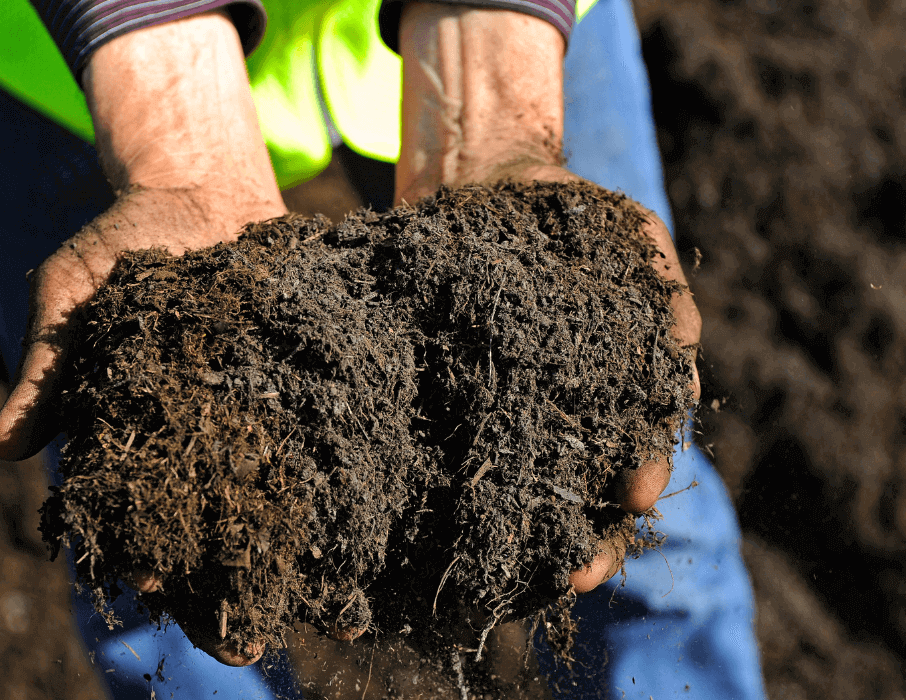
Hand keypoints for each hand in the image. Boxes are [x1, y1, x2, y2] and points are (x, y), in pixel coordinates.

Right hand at [0, 11, 284, 665]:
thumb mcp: (71, 293)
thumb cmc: (121, 238)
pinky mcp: (295, 369)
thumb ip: (47, 365)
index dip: (144, 540)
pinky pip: (314, 419)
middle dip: (225, 558)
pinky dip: (334, 456)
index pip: (133, 495)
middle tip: (250, 616)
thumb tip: (2, 450)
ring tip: (324, 588)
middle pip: (210, 502)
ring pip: (270, 475)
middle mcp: (196, 418)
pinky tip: (363, 496)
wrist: (200, 185)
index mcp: (134, 417)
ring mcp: (251, 396)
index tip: (160, 580)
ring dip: (295, 529)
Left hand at [397, 6, 700, 594]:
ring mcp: (520, 401)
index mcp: (621, 380)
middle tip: (577, 570)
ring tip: (535, 570)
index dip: (641, 474)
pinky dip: (483, 484)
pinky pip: (480, 443)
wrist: (488, 187)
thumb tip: (685, 344)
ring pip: (537, 478)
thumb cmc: (571, 214)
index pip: (640, 442)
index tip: (632, 499)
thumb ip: (662, 289)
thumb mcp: (630, 237)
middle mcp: (573, 402)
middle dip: (591, 530)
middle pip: (587, 481)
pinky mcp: (473, 391)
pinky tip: (470, 522)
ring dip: (541, 527)